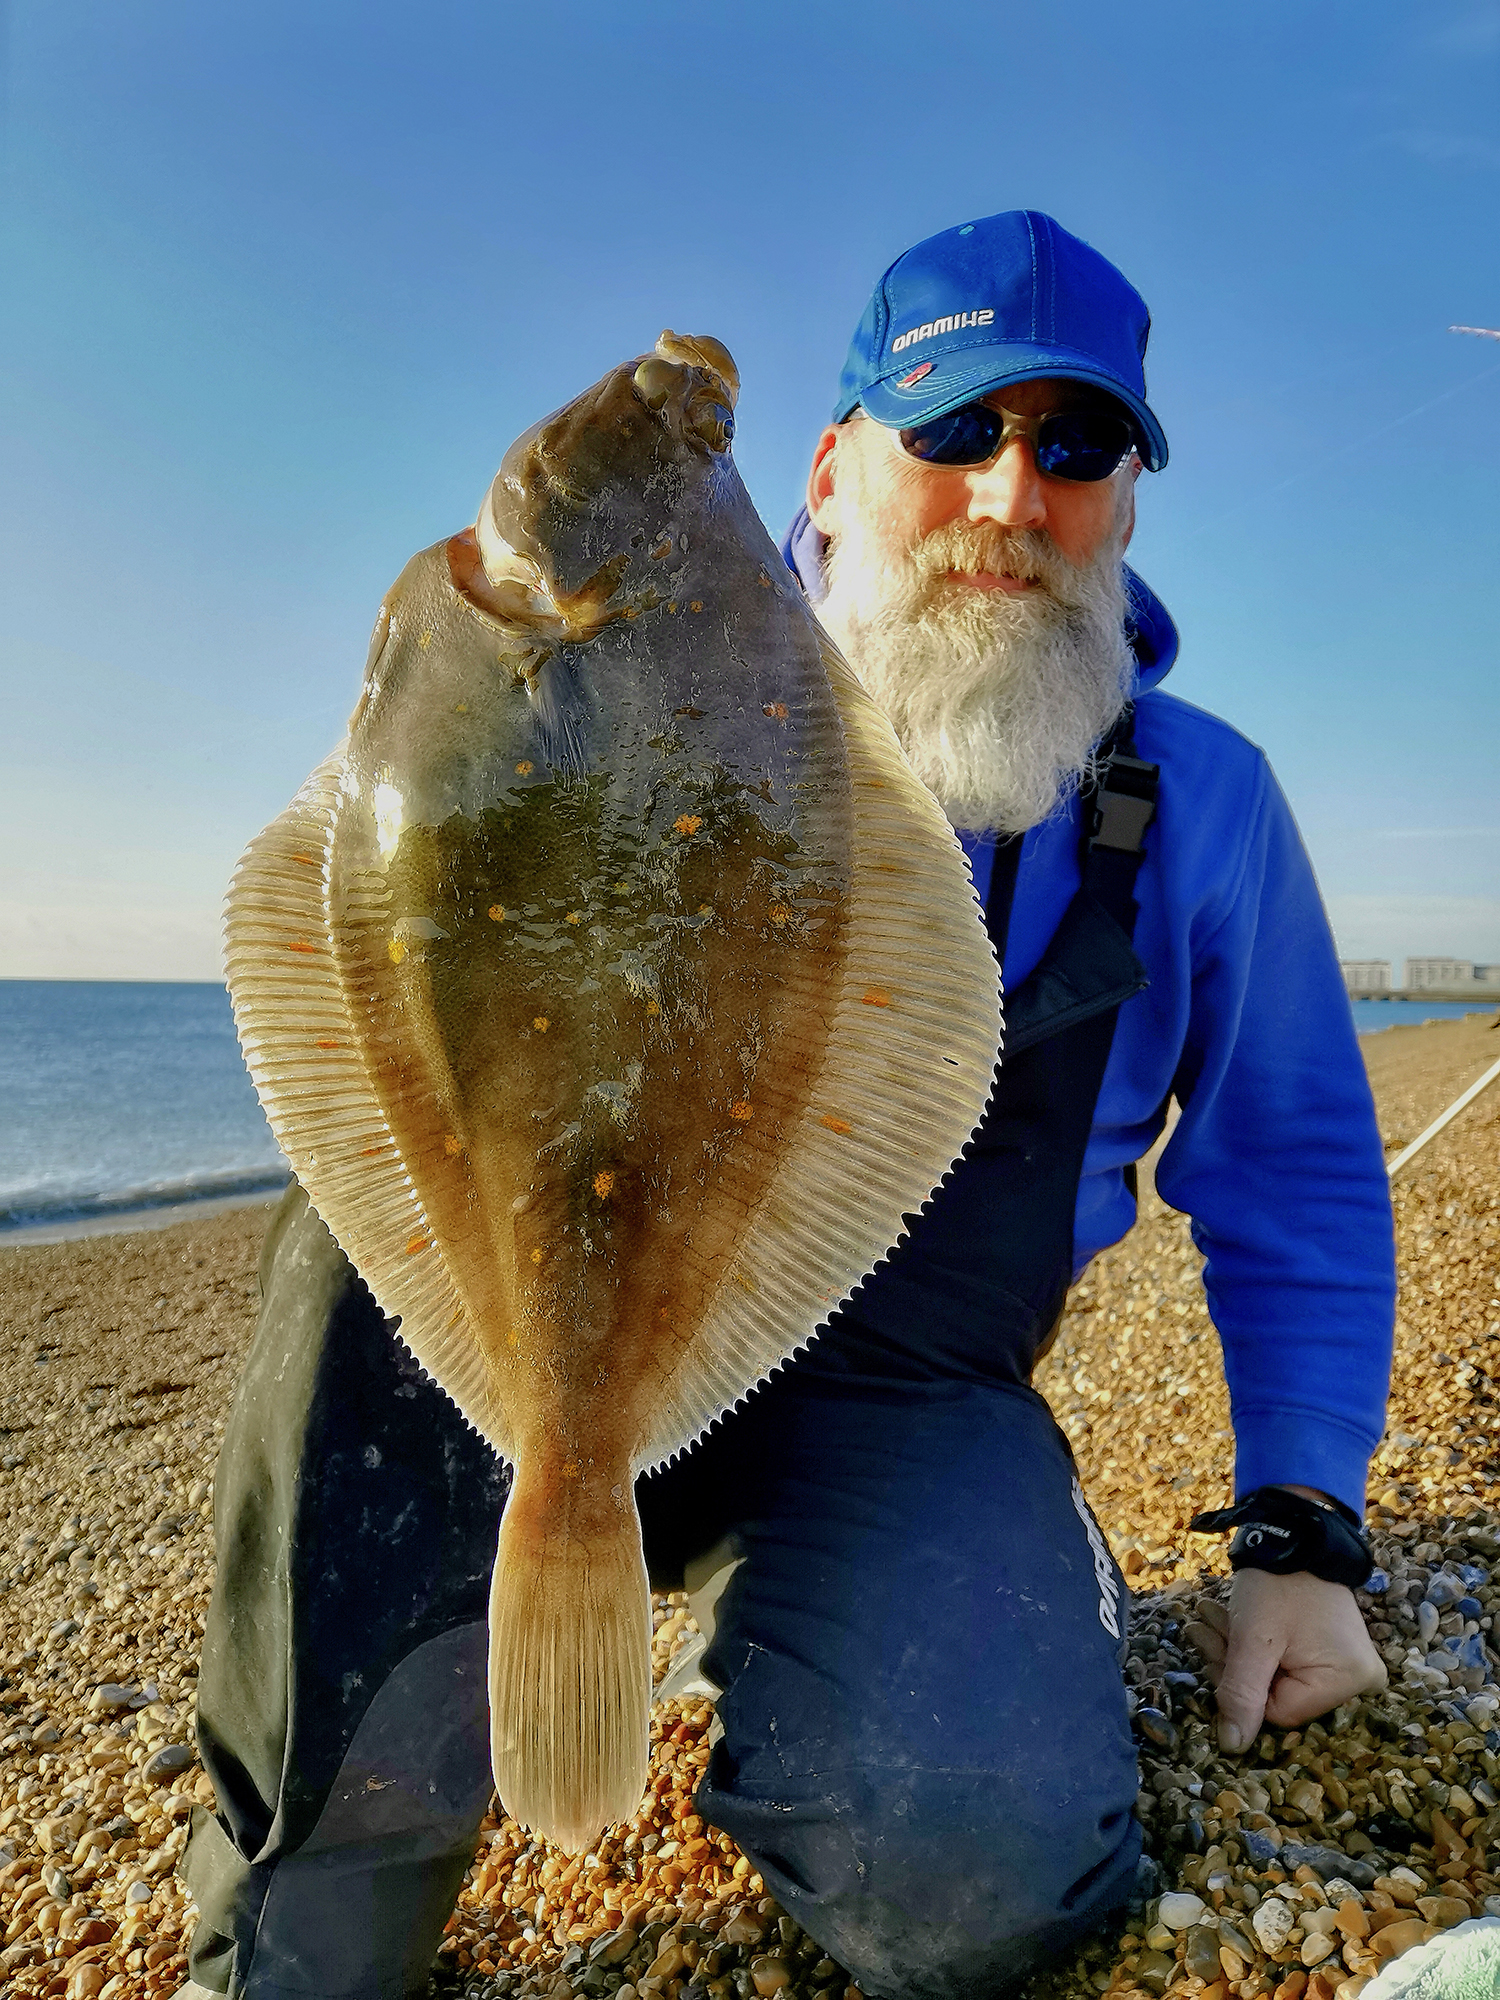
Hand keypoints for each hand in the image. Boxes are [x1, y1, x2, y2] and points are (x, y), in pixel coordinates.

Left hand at [1186, 1570, 1387, 1753]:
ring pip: (1275, 1674)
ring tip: (1205, 1615)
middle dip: (1231, 1662)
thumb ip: (1242, 1694)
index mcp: (1346, 1681)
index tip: (1210, 1650)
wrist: (1296, 1529)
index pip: (1277, 1711)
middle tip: (1198, 1626)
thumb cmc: (1277, 1582)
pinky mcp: (1331, 1648)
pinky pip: (1285, 1658)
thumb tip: (1233, 1748)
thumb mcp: (1253, 1639)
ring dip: (1235, 1648)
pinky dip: (1253, 1642)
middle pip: (1276, 1693)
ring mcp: (1346, 1662)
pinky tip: (1223, 1618)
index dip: (1239, 1686)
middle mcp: (1357, 1679)